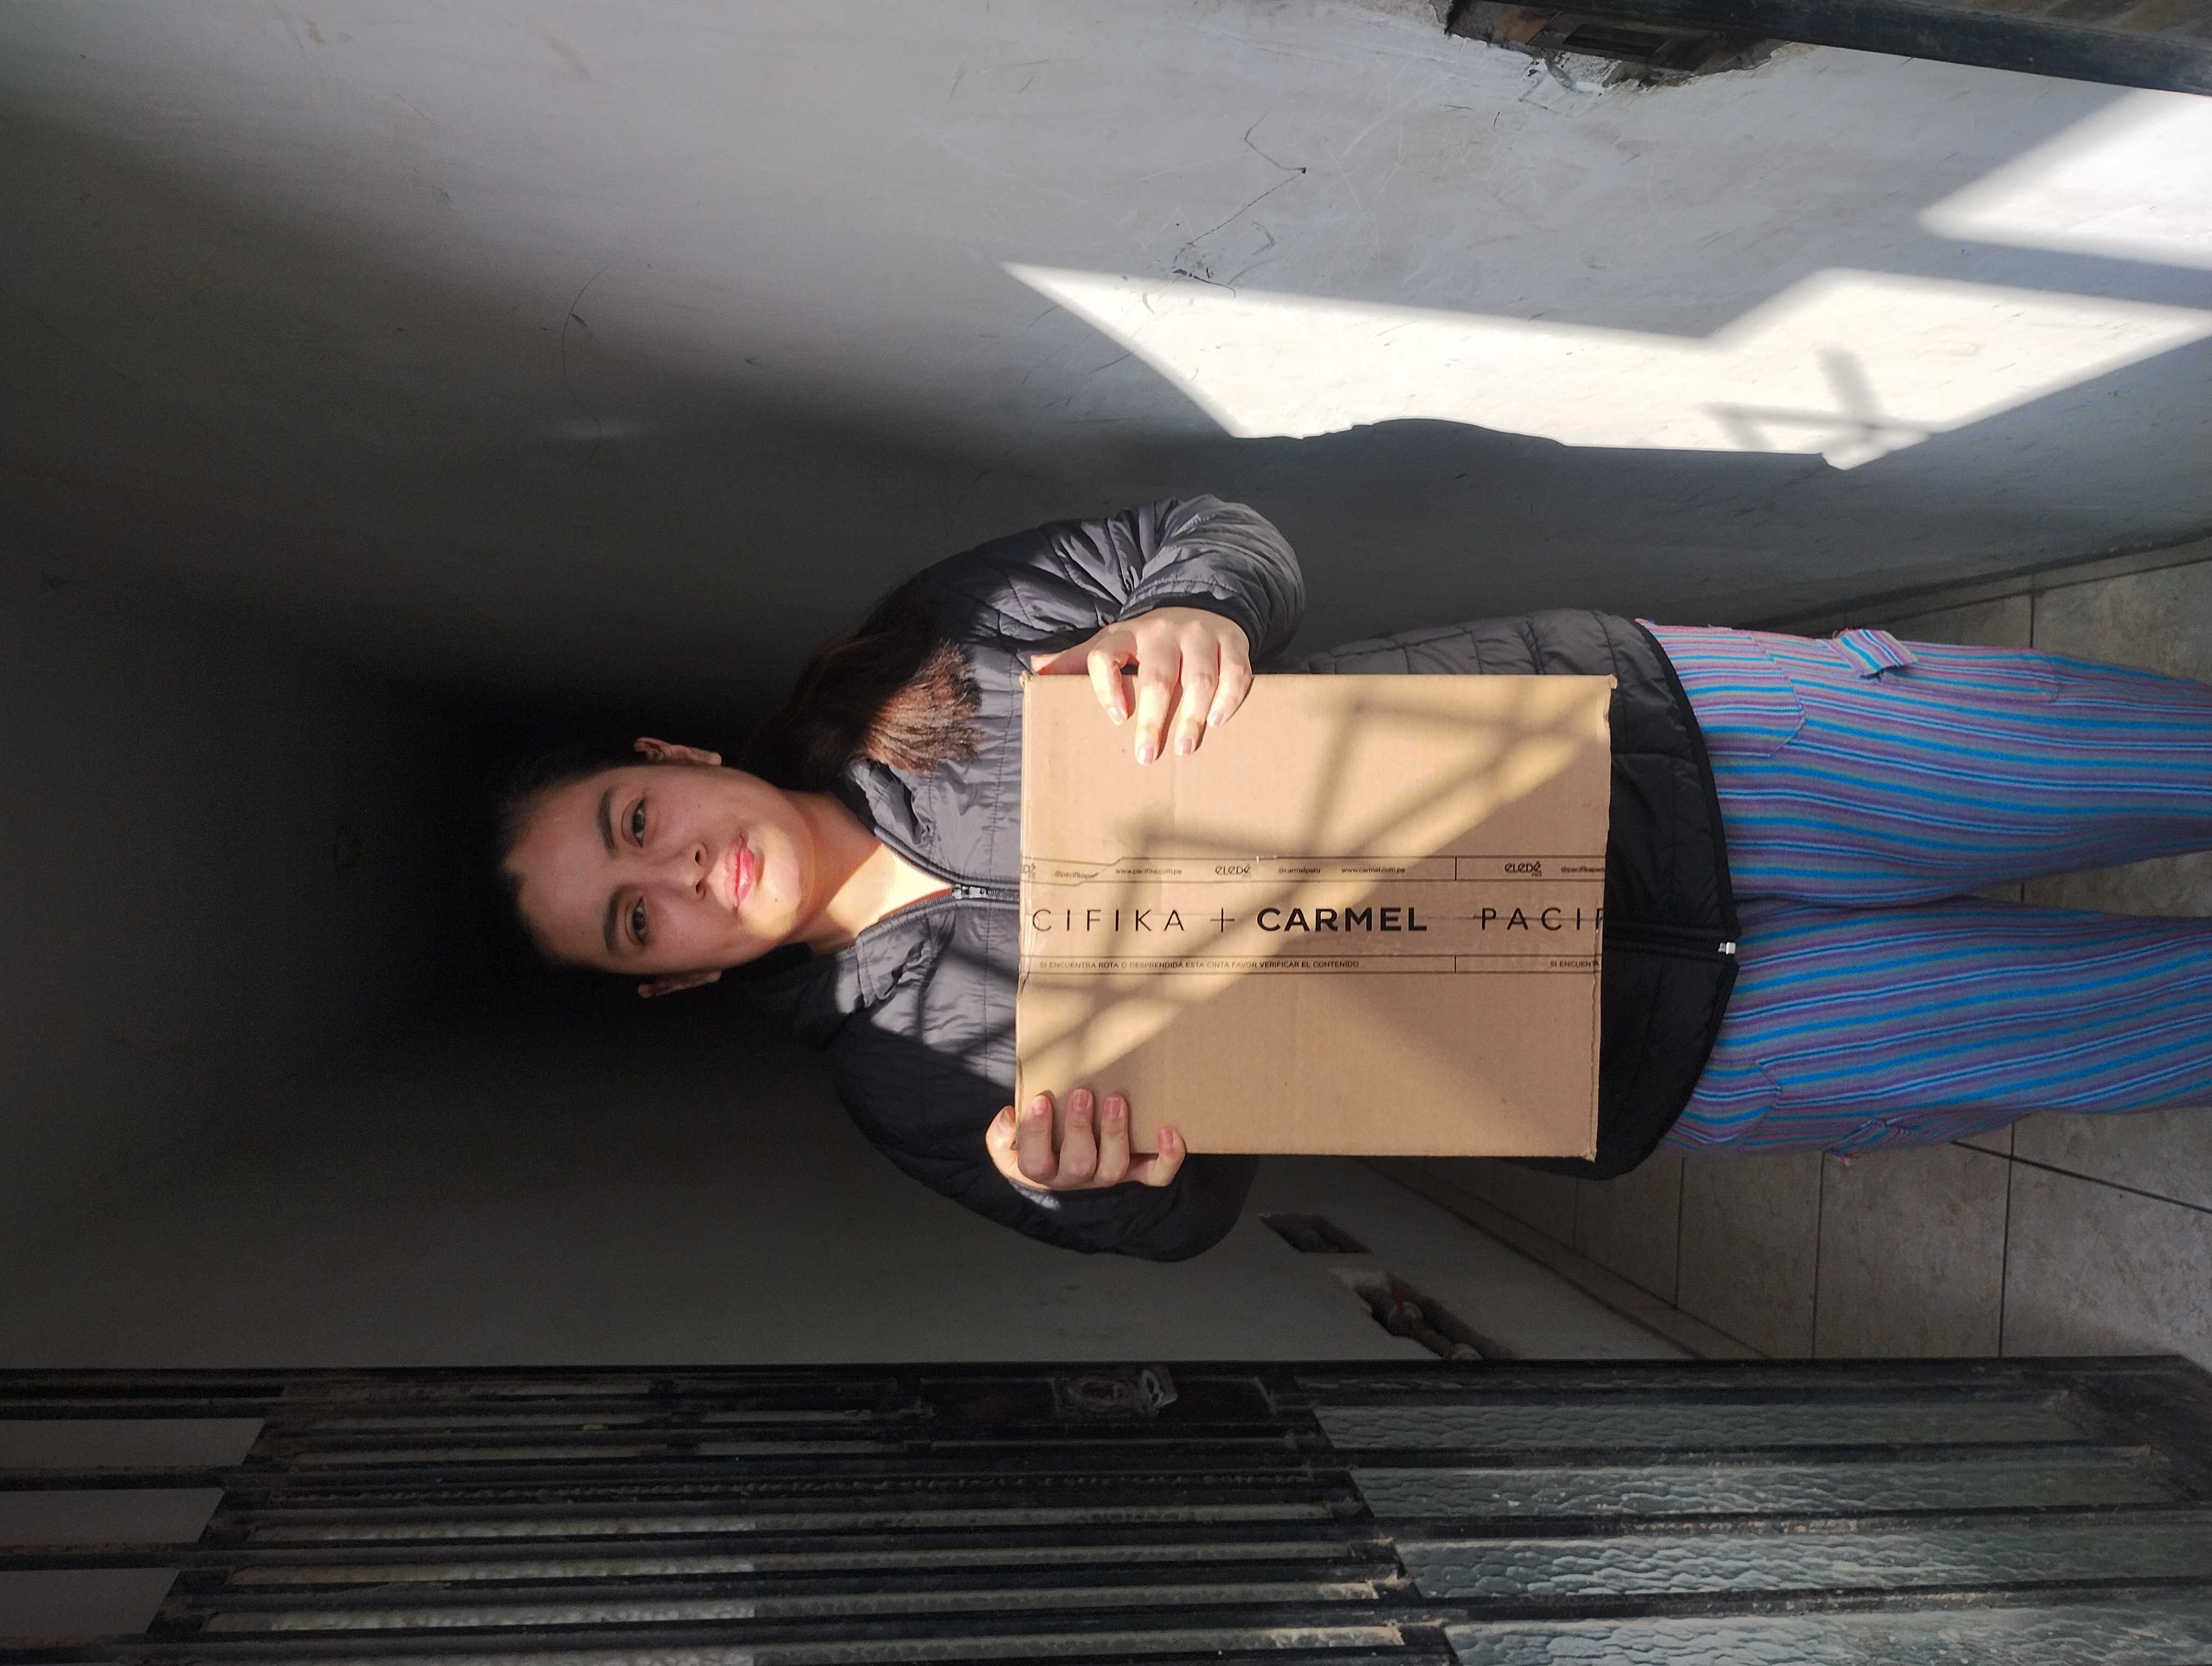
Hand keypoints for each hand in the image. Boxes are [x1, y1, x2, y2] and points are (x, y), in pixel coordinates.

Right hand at [986, 1088, 1186, 1191]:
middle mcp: (1075, 1178)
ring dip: (1115, 1134)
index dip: (1036, 1134)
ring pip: (1114, 1168)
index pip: (1034, 1162)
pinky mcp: (1135, 1171)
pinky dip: (1167, 1158)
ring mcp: (1107, 1175)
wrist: (1065, 1164)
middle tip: (1082, 1094)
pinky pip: (1155, 1175)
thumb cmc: (1039, 1144)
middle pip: (1079, 1165)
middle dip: (1080, 1129)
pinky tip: (1168, 1131)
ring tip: (1115, 1100)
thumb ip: (1000, 1135)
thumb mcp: (1008, 1145)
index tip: (1039, 1101)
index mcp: (1041, 1170)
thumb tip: (1009, 1116)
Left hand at [1029, 606, 1251, 764]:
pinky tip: (1218, 721)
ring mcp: (1199, 635)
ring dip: (1192, 715)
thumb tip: (1035, 670)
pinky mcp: (1232, 641)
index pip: (1105, 656)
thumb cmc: (1148, 640)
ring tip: (1185, 747)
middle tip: (1148, 756)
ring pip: (1199, 677)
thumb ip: (1077, 661)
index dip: (1106, 687)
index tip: (1115, 718)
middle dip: (1152, 719)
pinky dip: (1229, 697)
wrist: (1199, 604)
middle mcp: (1162, 631)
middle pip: (1157, 677)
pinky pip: (1235, 671)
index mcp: (1125, 635)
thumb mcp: (1111, 644)